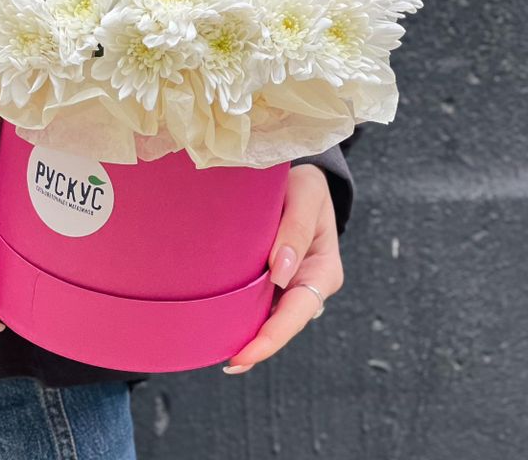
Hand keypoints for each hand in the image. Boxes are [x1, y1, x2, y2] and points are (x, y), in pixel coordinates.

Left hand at [224, 163, 343, 373]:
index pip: (298, 311)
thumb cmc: (305, 184)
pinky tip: (219, 323)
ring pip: (268, 314)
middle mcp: (307, 283)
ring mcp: (289, 283)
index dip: (273, 336)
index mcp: (323, 270)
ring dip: (247, 332)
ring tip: (218, 350)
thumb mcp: (307, 193)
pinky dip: (241, 312)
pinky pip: (257, 299)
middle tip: (231, 363)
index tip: (246, 352)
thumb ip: (296, 228)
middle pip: (283, 322)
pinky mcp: (271, 276)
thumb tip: (281, 273)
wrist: (297, 178)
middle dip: (258, 345)